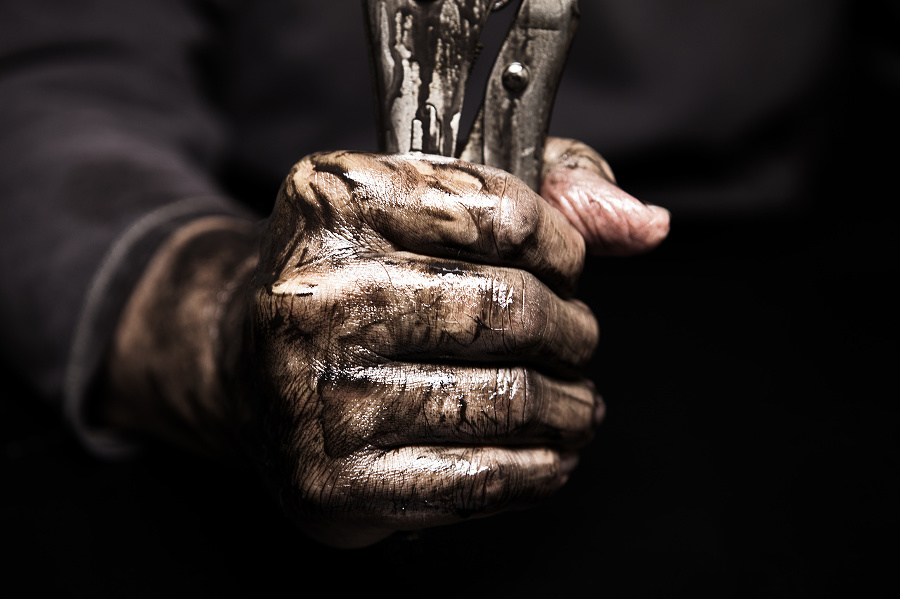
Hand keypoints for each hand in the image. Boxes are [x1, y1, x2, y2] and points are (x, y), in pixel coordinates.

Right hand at [245, 151, 600, 546]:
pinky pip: (477, 480)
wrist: (247, 365)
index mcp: (334, 200)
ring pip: (506, 401)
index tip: (568, 270)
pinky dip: (538, 469)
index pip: (504, 214)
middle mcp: (312, 296)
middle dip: (573, 331)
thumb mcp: (429, 196)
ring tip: (575, 403)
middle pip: (510, 310)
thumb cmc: (354, 278)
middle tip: (577, 341)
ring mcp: (315, 396)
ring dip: (570, 406)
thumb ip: (548, 187)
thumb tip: (644, 225)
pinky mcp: (332, 482)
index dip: (564, 248)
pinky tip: (549, 453)